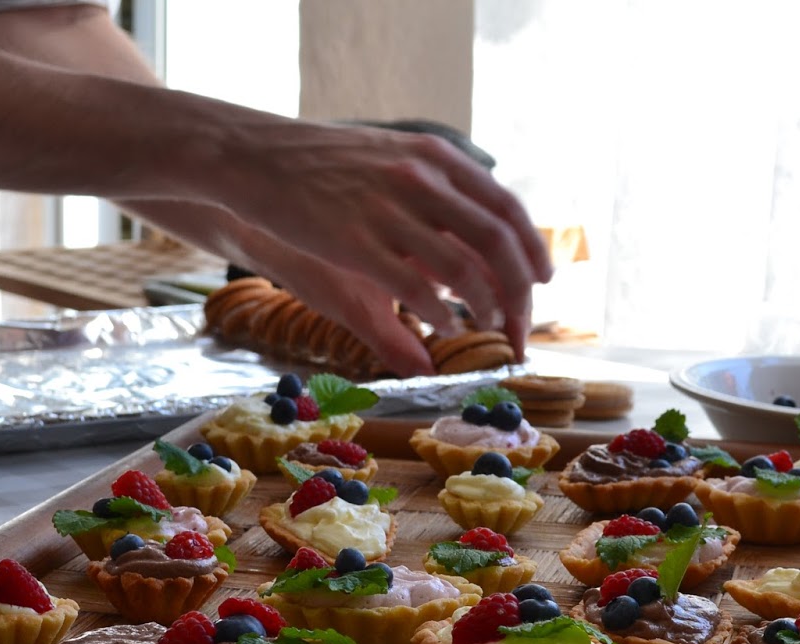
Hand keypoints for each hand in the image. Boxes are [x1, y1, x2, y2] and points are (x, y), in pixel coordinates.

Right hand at [207, 120, 552, 356]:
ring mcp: (390, 210)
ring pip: (464, 267)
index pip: (504, 205)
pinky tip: (446, 328)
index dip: (532, 246)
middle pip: (496, 240)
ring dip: (486, 306)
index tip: (544, 278)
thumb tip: (473, 246)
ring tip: (488, 327)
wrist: (255, 161)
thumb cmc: (323, 172)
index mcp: (434, 158)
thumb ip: (434, 205)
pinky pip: (417, 288)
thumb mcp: (389, 171)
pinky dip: (441, 313)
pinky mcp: (357, 243)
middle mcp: (421, 180)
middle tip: (523, 323)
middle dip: (520, 290)